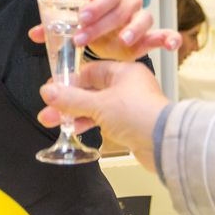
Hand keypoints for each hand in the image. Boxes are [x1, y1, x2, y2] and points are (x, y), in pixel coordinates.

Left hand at [29, 0, 180, 59]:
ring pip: (143, 17)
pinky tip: (170, 45)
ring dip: (134, 29)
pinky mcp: (151, 35)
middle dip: (102, 23)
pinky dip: (169, 37)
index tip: (81, 16)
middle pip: (122, 6)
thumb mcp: (75, 22)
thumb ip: (56, 25)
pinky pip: (163, 33)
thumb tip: (34, 33)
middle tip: (83, 38)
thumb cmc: (91, 22)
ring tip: (123, 41)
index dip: (96, 2)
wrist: (107, 35)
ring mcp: (142, 16)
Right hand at [37, 61, 168, 171]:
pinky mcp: (130, 125)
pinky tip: (74, 129)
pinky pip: (103, 120)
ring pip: (95, 107)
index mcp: (124, 71)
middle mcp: (128, 86)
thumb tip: (48, 91)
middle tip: (48, 110)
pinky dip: (88, 123)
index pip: (90, 71)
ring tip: (52, 122)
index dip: (69, 80)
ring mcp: (129, 106)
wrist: (166, 144)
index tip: (52, 89)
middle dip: (67, 102)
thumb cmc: (139, 115)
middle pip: (90, 91)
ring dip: (74, 114)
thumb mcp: (99, 104)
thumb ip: (71, 99)